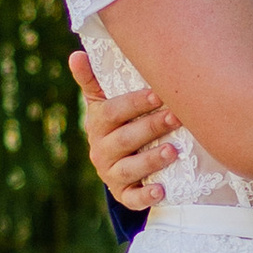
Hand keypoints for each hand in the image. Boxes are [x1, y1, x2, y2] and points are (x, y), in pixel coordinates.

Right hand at [71, 45, 181, 207]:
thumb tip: (76, 54)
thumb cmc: (117, 122)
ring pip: (129, 169)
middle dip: (151, 128)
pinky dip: (146, 196)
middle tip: (177, 117)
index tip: (157, 94)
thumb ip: (93, 79)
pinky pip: (132, 198)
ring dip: (151, 160)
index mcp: (98, 123)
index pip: (113, 112)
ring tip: (174, 151)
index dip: (134, 103)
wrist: (116, 160)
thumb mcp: (103, 101)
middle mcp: (101, 150)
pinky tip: (162, 191)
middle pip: (125, 139)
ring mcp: (111, 173)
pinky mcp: (123, 194)